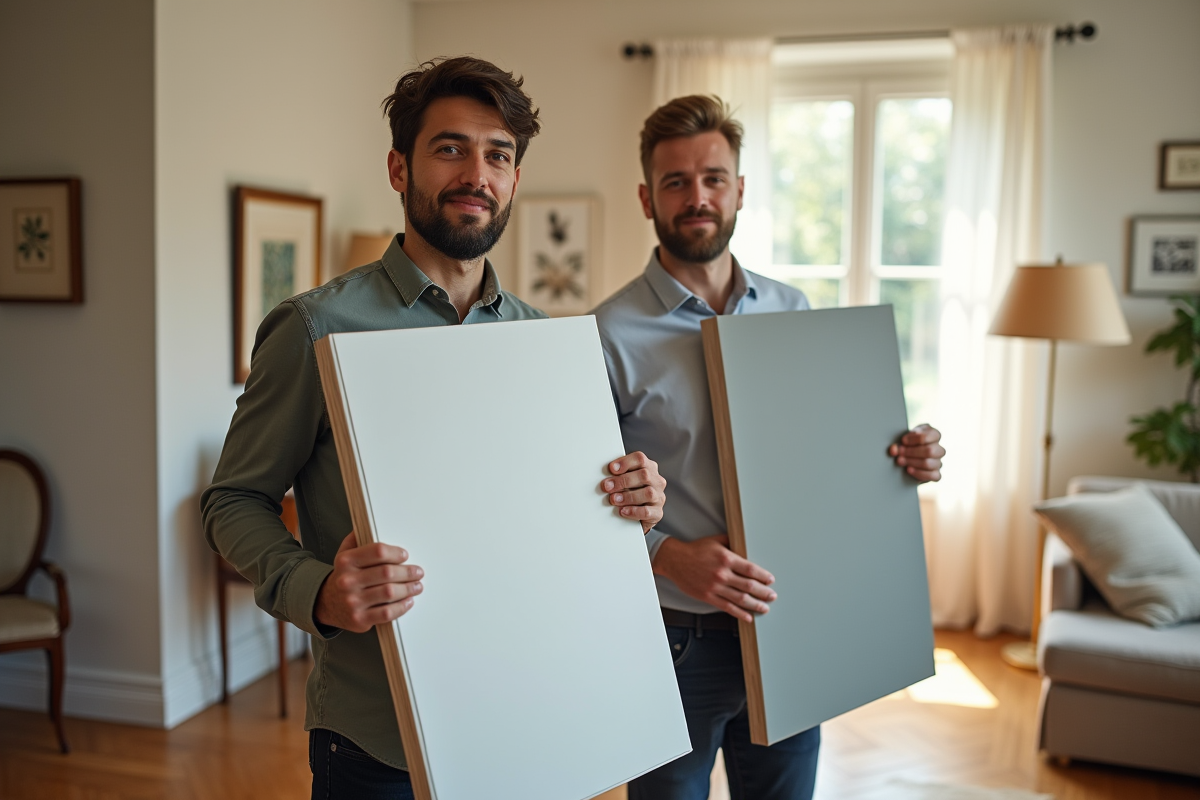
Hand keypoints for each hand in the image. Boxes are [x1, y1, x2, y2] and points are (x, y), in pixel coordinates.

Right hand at [313, 533, 423, 632]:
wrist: (326, 604)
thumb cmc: (343, 576)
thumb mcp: (344, 553)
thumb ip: (357, 538)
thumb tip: (368, 523)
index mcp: (346, 561)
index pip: (378, 551)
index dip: (396, 553)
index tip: (405, 556)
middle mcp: (348, 581)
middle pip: (387, 573)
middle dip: (408, 572)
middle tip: (418, 572)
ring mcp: (353, 601)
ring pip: (390, 593)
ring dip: (409, 589)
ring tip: (417, 586)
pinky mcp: (360, 619)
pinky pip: (387, 613)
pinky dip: (402, 606)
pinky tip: (408, 601)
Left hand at [601, 451, 666, 533]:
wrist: (640, 513)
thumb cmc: (630, 492)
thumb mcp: (625, 480)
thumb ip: (618, 475)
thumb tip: (604, 476)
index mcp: (649, 467)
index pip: (640, 459)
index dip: (625, 462)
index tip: (611, 468)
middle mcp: (656, 481)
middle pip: (644, 475)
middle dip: (623, 481)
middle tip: (607, 486)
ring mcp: (659, 497)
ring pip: (648, 493)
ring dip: (628, 496)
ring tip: (614, 499)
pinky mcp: (657, 513)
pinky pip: (647, 512)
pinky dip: (634, 511)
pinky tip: (623, 511)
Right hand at [651, 534, 775, 622]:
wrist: (675, 560)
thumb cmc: (696, 550)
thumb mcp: (716, 541)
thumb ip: (732, 543)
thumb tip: (746, 546)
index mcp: (726, 558)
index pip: (751, 569)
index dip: (763, 576)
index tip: (770, 580)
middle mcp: (722, 573)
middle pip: (749, 586)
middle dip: (763, 592)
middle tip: (772, 596)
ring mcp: (715, 586)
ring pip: (741, 598)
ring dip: (755, 604)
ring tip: (764, 608)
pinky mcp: (708, 596)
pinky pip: (727, 607)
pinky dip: (740, 613)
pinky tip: (748, 617)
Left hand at [888, 423, 944, 482]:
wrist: (907, 457)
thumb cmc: (908, 443)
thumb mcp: (906, 438)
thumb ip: (900, 442)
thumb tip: (894, 449)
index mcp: (934, 435)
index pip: (929, 436)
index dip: (915, 439)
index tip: (903, 440)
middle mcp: (939, 449)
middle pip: (929, 451)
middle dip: (911, 452)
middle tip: (899, 452)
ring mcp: (938, 462)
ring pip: (928, 463)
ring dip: (911, 462)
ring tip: (900, 460)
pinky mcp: (936, 474)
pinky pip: (932, 475)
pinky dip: (919, 473)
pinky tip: (908, 469)